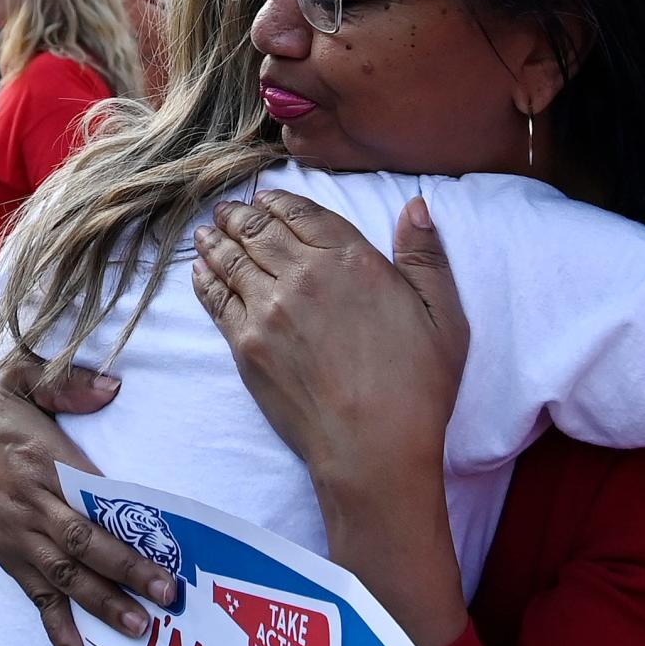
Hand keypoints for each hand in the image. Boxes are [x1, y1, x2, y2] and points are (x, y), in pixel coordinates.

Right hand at [0, 362, 175, 645]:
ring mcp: (21, 538)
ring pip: (64, 576)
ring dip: (101, 604)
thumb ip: (68, 384)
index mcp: (44, 462)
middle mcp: (33, 506)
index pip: (91, 496)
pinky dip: (56, 629)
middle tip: (167, 594)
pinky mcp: (11, 559)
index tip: (163, 539)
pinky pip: (35, 597)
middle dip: (126, 570)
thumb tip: (113, 387)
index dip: (125, 520)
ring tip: (138, 628)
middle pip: (83, 543)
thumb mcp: (25, 380)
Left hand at [191, 190, 469, 645]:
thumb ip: (425, 255)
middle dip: (242, 216)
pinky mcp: (246, 345)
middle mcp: (304, 275)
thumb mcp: (444, 315)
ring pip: (233, 259)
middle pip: (261, 231)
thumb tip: (416, 204)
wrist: (372, 448)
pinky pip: (217, 298)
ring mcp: (269, 309)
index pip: (304, 213)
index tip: (267, 197)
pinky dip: (205, 278)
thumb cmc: (417, 386)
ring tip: (209, 231)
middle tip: (230, 210)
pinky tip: (200, 270)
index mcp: (352, 260)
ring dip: (218, 240)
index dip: (281, 201)